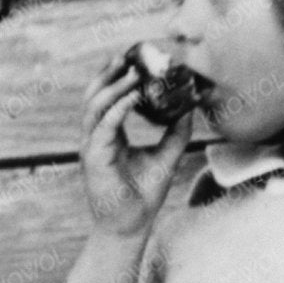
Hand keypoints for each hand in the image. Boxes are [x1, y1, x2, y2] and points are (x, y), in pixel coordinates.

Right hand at [75, 47, 199, 239]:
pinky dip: (117, 108)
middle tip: (128, 55)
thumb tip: (191, 107)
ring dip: (113, 86)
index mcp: (109, 135)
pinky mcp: (94, 158)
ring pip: (95, 106)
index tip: (133, 59)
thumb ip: (176, 132)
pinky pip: (103, 126)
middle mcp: (97, 138)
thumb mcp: (167, 156)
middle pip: (94, 96)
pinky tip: (134, 97)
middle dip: (108, 73)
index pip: (106, 98)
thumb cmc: (144, 196)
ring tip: (133, 72)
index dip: (116, 77)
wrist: (131, 227)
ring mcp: (92, 147)